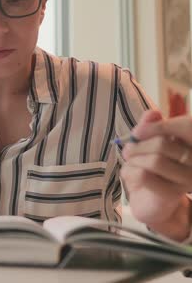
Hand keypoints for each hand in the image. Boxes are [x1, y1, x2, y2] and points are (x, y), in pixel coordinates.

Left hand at [121, 110, 191, 240]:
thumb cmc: (153, 168)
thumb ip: (152, 127)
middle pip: (162, 144)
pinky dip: (131, 172)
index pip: (184, 127)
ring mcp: (188, 178)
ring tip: (128, 161)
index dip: (155, 127)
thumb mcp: (150, 144)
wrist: (151, 201)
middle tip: (127, 150)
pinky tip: (130, 174)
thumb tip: (153, 113)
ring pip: (154, 161)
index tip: (136, 132)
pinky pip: (145, 176)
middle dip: (138, 145)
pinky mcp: (173, 193)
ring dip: (134, 159)